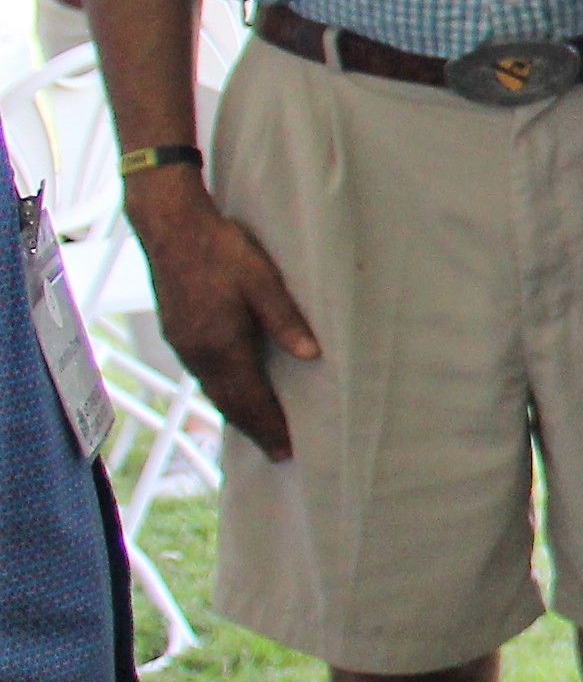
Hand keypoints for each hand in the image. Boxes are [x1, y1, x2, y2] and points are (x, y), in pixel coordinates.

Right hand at [125, 173, 314, 460]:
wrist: (171, 229)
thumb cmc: (221, 251)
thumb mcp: (263, 281)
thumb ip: (286, 319)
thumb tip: (312, 355)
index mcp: (221, 345)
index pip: (250, 398)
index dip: (269, 425)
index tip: (287, 448)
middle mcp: (198, 354)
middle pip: (230, 402)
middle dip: (255, 428)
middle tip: (278, 452)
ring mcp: (184, 345)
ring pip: (214, 391)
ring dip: (237, 413)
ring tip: (259, 431)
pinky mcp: (177, 333)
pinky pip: (203, 377)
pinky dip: (221, 393)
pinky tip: (231, 394)